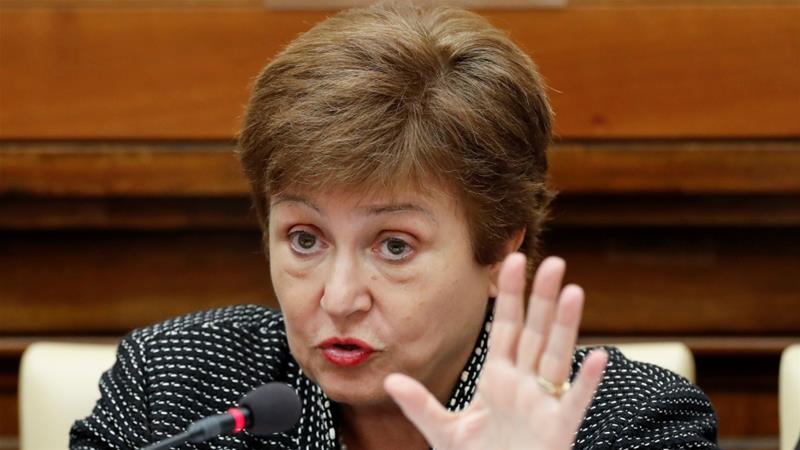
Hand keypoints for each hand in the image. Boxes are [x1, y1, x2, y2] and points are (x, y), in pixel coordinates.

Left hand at [384, 253, 607, 449]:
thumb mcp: (444, 432)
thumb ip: (420, 405)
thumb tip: (391, 381)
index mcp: (498, 378)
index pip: (505, 327)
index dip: (509, 295)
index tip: (511, 260)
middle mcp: (523, 384)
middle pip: (535, 333)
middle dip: (542, 299)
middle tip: (554, 262)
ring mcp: (543, 404)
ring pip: (555, 357)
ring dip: (566, 326)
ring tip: (574, 292)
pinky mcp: (558, 428)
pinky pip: (574, 401)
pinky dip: (585, 381)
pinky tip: (597, 356)